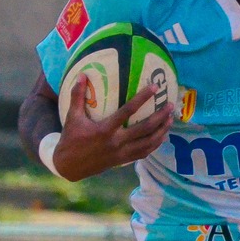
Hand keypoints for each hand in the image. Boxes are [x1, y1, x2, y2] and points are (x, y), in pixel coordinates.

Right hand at [50, 76, 170, 179]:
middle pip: (145, 129)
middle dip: (160, 117)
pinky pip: (144, 153)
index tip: (154, 87)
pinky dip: (155, 145)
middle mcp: (116, 142)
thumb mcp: (72, 117)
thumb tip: (82, 75)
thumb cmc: (71, 139)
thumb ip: (77, 96)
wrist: (69, 166)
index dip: (142, 98)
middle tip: (170, 105)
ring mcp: (121, 153)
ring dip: (161, 131)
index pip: (128, 111)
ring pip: (148, 143)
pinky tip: (161, 137)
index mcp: (105, 130)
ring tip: (170, 119)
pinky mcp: (123, 161)